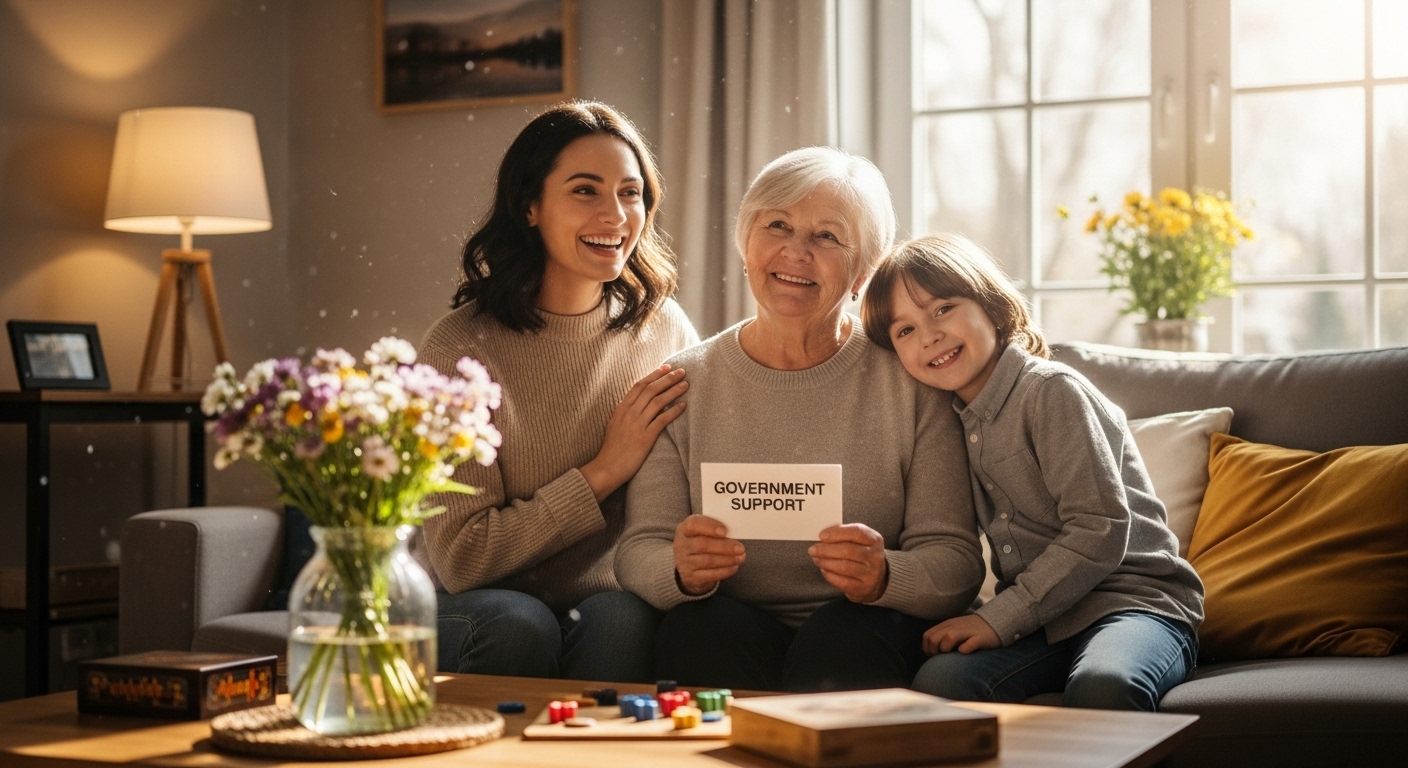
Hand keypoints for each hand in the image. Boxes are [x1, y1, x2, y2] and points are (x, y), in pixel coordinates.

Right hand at [580, 365, 687, 501]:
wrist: (607, 467)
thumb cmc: (612, 448)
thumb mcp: (615, 424)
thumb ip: (626, 412)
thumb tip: (638, 402)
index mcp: (622, 408)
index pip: (640, 385)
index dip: (654, 375)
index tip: (666, 367)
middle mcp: (629, 413)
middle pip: (651, 389)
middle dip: (668, 378)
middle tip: (682, 371)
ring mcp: (637, 424)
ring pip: (658, 401)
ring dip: (674, 391)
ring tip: (685, 384)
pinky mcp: (645, 437)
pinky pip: (662, 420)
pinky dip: (674, 411)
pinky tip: (683, 406)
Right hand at [673, 515, 744, 594]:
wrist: (688, 564)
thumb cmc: (701, 542)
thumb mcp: (703, 532)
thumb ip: (715, 530)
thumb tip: (735, 533)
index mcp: (684, 529)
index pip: (693, 524)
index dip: (709, 527)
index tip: (724, 531)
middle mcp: (681, 545)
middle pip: (702, 545)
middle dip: (724, 546)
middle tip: (740, 548)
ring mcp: (683, 562)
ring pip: (707, 561)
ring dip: (727, 559)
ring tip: (741, 557)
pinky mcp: (690, 577)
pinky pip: (709, 575)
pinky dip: (724, 571)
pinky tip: (734, 567)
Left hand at [808, 523, 888, 602]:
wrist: (877, 580)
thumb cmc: (862, 555)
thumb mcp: (860, 542)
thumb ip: (845, 536)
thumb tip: (823, 536)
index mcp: (875, 540)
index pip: (857, 532)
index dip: (838, 533)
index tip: (822, 536)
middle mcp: (876, 557)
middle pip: (848, 550)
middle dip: (826, 550)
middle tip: (813, 549)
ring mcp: (871, 574)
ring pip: (843, 566)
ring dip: (825, 562)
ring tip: (816, 559)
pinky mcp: (863, 589)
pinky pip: (842, 581)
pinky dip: (829, 575)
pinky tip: (824, 569)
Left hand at [922, 614, 1000, 654]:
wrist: (995, 623)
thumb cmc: (971, 631)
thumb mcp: (953, 629)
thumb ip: (941, 636)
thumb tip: (930, 651)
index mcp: (947, 625)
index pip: (927, 636)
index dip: (927, 648)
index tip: (935, 655)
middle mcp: (955, 626)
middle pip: (934, 638)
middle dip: (935, 651)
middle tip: (943, 657)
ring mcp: (967, 631)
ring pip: (949, 637)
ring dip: (946, 649)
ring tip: (953, 654)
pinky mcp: (980, 638)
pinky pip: (969, 644)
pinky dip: (964, 649)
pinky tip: (964, 652)